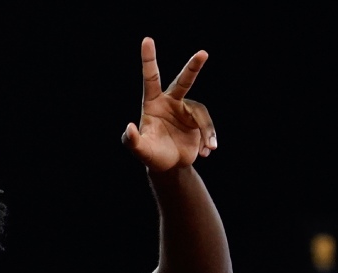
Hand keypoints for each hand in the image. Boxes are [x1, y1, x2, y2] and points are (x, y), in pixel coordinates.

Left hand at [122, 37, 216, 172]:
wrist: (169, 167)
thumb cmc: (151, 156)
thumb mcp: (140, 151)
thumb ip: (132, 141)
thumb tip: (129, 127)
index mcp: (153, 104)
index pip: (150, 78)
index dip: (149, 60)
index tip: (147, 40)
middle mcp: (171, 102)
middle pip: (183, 81)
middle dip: (193, 67)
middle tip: (203, 53)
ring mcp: (186, 110)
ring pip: (201, 113)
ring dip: (206, 131)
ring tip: (207, 149)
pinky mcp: (198, 120)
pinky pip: (207, 125)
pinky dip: (208, 138)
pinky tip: (206, 152)